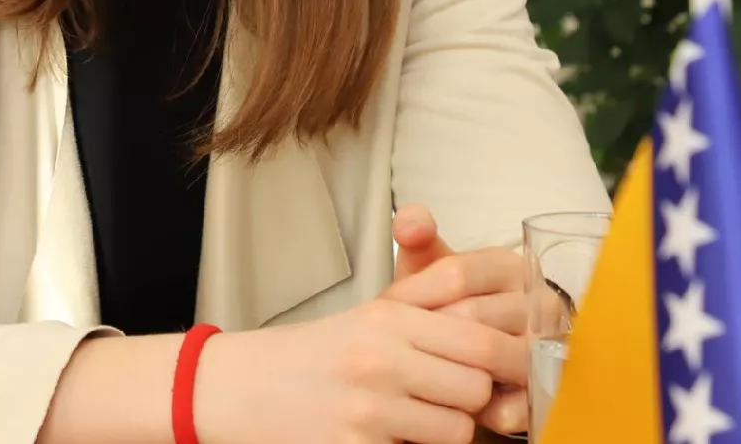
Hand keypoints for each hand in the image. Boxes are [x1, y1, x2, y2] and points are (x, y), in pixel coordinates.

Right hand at [193, 299, 513, 443]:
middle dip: (471, 400)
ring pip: (456, 431)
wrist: (238, 389)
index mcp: (387, 318)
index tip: (502, 370)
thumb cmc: (309, 356)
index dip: (502, 361)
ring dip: (444, 432)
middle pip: (476, 389)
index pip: (480, 340)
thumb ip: (427, 311)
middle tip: (446, 398)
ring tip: (414, 422)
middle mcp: (380, 359)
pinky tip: (385, 438)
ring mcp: (368, 410)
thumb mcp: (366, 317)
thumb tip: (494, 323)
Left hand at [382, 216, 531, 437]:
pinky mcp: (555, 383)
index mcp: (506, 265)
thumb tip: (409, 223)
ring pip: (502, 356)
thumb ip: (418, 240)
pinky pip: (526, 396)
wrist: (474, 354)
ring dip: (464, 374)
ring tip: (430, 384)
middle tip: (402, 357)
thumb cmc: (449, 310)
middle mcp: (536, 298)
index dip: (418, 297)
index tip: (387, 316)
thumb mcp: (430, 273)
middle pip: (476, 317)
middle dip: (433, 339)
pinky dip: (498, 408)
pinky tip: (475, 412)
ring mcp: (551, 341)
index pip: (458, 274)